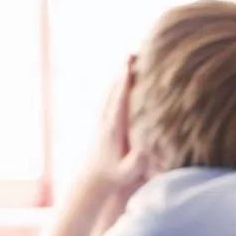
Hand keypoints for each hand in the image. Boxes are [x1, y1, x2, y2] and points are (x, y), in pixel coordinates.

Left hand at [83, 55, 147, 190]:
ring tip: (128, 61)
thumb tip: (145, 149)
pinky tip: (119, 81)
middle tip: (132, 53)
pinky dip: (115, 87)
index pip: (119, 100)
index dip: (125, 82)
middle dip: (122, 72)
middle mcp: (104, 121)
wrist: (90, 182)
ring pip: (109, 93)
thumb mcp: (127, 173)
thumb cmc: (112, 178)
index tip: (130, 65)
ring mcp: (101, 122)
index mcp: (113, 129)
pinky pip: (108, 100)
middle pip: (113, 90)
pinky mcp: (101, 125)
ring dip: (118, 76)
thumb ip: (136, 163)